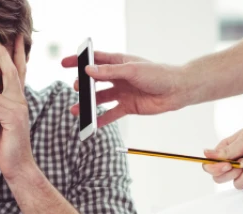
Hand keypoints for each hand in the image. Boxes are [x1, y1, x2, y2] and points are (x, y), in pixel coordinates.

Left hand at [0, 36, 33, 178]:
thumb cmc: (5, 143)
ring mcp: (18, 110)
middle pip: (12, 72)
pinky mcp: (11, 122)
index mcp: (17, 99)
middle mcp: (20, 101)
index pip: (16, 71)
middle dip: (2, 55)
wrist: (17, 166)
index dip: (13, 54)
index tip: (7, 38)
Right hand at [61, 51, 192, 127]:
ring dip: (88, 104)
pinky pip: (111, 114)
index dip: (79, 61)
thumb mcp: (132, 70)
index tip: (64, 64)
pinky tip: (91, 124)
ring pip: (100, 99)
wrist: (177, 91)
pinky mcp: (127, 106)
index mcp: (119, 63)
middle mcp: (118, 77)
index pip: (94, 60)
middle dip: (83, 85)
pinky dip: (100, 119)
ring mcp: (122, 92)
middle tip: (76, 88)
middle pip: (94, 81)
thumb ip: (109, 71)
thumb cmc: (158, 74)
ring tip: (76, 110)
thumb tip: (88, 71)